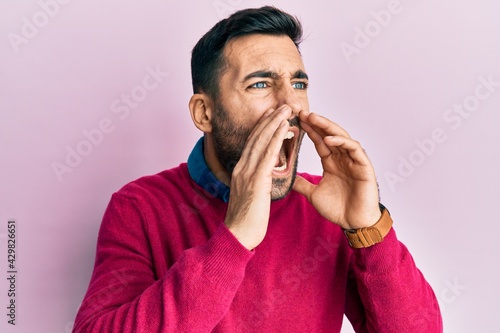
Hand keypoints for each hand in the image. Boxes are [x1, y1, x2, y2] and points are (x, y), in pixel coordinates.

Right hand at [225, 105, 291, 249]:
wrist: (237, 236)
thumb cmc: (246, 221)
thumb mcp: (249, 196)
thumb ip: (254, 184)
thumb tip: (261, 179)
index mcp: (240, 171)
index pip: (252, 144)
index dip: (262, 128)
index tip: (272, 115)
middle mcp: (242, 167)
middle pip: (256, 137)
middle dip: (269, 119)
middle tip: (282, 105)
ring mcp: (247, 173)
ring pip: (261, 141)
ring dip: (274, 123)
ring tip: (286, 109)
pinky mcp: (256, 180)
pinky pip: (267, 155)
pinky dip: (275, 138)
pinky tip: (284, 128)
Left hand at [293, 111, 380, 229]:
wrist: (355, 224)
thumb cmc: (338, 210)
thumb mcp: (313, 194)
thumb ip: (301, 184)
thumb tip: (285, 177)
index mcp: (332, 163)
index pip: (319, 142)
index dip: (309, 130)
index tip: (295, 120)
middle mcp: (343, 159)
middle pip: (329, 135)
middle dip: (316, 123)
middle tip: (302, 112)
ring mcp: (354, 161)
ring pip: (341, 137)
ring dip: (327, 127)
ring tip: (313, 119)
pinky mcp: (364, 166)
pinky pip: (354, 149)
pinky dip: (342, 142)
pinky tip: (329, 139)